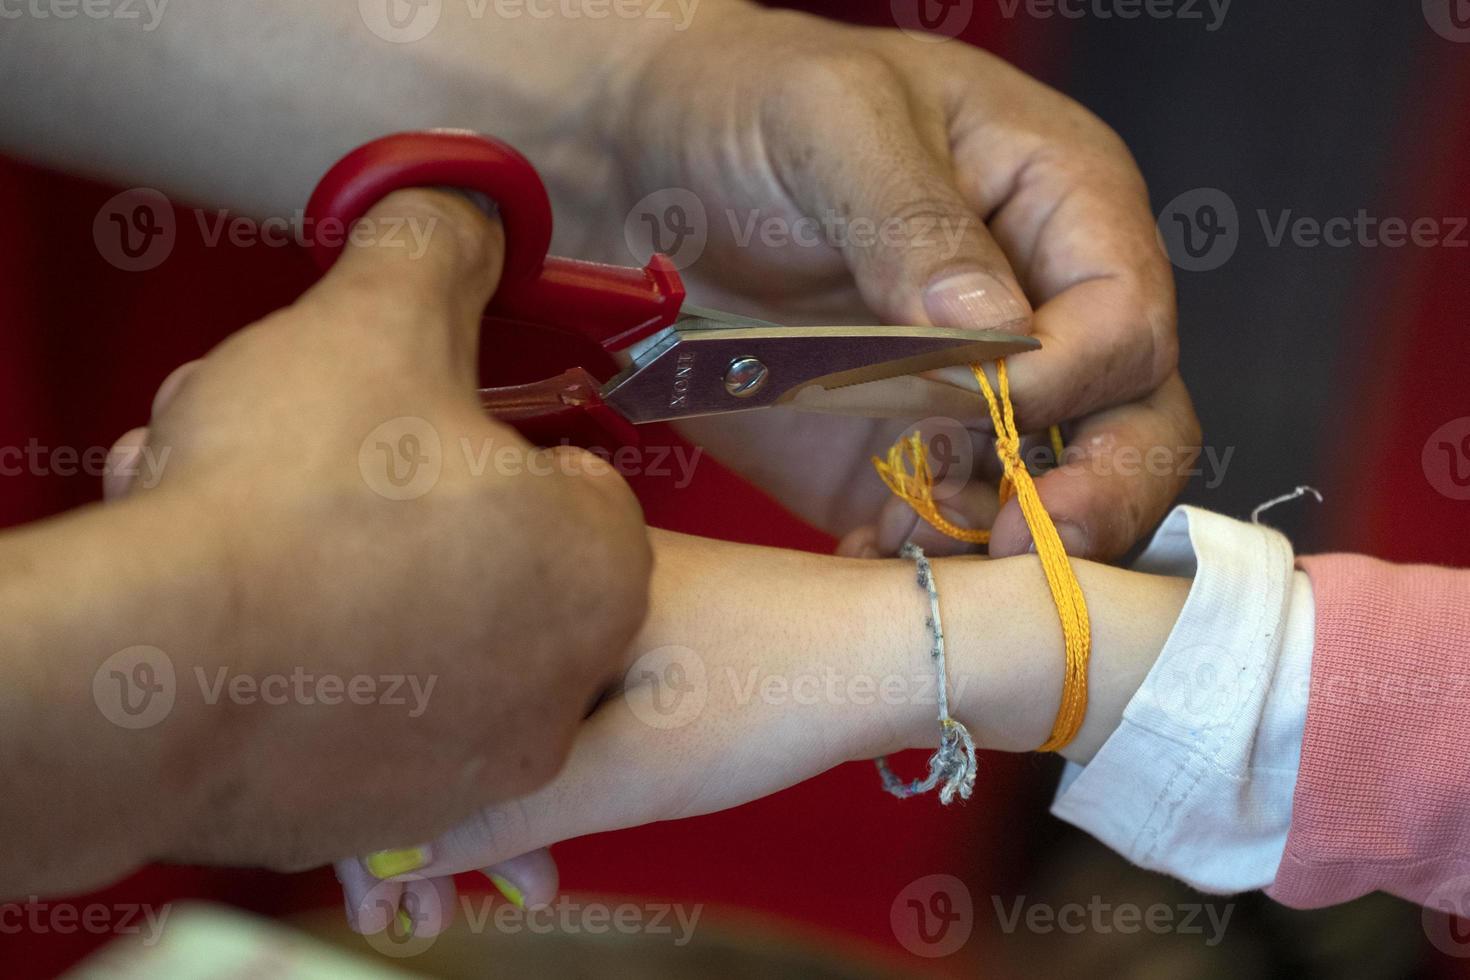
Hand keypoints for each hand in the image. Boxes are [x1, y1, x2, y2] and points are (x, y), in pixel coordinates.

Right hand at [93, 191, 649, 884]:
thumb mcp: (375, 322)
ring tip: (258, 534)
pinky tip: (246, 620)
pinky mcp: (389, 818)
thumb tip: (464, 211)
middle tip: (315, 473)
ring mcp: (477, 766)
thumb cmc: (291, 501)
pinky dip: (319, 666)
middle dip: (403, 502)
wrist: (154, 670)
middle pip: (488, 556)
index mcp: (599, 566)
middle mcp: (563, 684)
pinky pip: (366, 713)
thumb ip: (438, 251)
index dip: (483, 437)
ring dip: (349, 574)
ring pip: (420, 632)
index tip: (411, 428)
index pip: (569, 478)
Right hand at [337, 529, 1188, 935]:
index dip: (382, 797)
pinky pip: (563, 706)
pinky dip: (550, 774)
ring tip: (512, 894)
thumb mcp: (624, 772)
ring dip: (498, 804)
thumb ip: (498, 813)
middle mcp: (562, 574)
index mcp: (543, 574)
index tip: (379, 889)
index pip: (419, 686)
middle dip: (438, 816)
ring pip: (513, 712)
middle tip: (423, 911)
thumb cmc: (774, 696)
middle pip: (458, 704)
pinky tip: (552, 845)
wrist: (915, 654)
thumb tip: (389, 850)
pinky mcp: (647, 631)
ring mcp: (604, 602)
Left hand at [581, 3, 1197, 558]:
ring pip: (1049, 496)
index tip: (976, 402)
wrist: (636, 168)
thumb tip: (999, 335)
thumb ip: (916, 221)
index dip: (1066, 378)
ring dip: (995, 540)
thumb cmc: (747, 103)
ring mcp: (970, 393)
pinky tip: (865, 557)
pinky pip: (947, 528)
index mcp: (1061, 203)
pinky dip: (921, 558)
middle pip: (1133, 424)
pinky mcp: (898, 454)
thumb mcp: (831, 120)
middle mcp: (1041, 309)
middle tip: (1023, 546)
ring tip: (906, 542)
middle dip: (1093, 496)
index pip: (1123, 319)